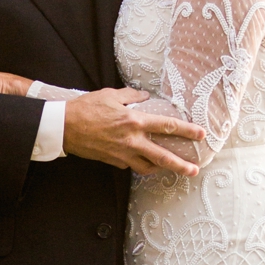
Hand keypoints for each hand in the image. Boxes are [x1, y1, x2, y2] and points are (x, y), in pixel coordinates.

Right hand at [61, 87, 203, 176]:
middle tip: (194, 170)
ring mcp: (122, 154)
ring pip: (148, 167)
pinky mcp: (113, 161)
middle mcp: (132, 140)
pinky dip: (140, 164)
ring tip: (171, 169)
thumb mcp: (111, 94)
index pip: (167, 126)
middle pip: (163, 156)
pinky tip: (144, 163)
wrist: (63, 127)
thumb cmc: (86, 108)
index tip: (200, 135)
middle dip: (181, 165)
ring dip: (161, 169)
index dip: (186, 130)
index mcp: (134, 121)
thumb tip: (145, 96)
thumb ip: (132, 95)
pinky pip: (132, 165)